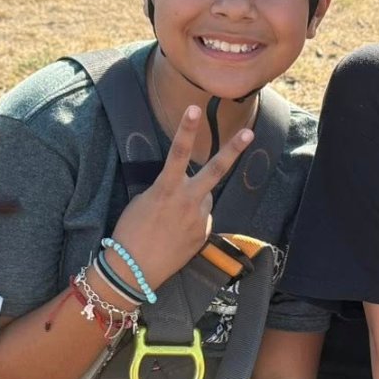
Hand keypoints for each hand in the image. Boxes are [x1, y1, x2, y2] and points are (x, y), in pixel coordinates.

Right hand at [108, 105, 252, 291]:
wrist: (133, 270)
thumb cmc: (130, 232)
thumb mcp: (143, 201)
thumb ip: (168, 190)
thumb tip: (185, 190)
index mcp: (166, 189)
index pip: (178, 153)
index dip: (186, 129)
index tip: (194, 109)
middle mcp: (187, 201)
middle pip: (215, 170)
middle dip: (233, 149)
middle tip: (249, 132)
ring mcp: (199, 219)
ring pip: (205, 197)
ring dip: (195, 199)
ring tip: (171, 218)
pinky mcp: (204, 234)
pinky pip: (201, 218)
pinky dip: (192, 220)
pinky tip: (175, 233)